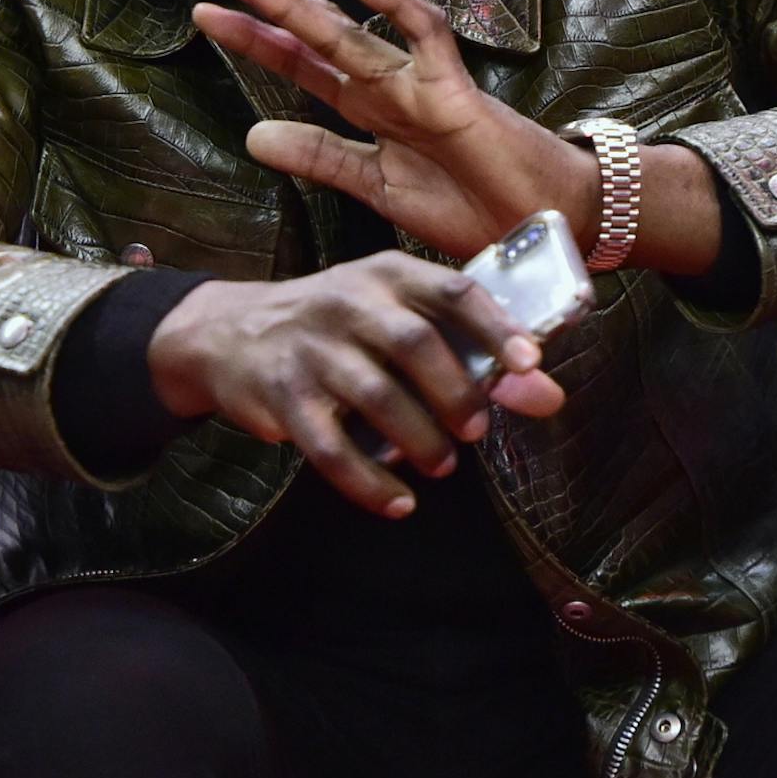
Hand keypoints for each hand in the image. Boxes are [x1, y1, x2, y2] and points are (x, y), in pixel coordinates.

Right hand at [147, 257, 566, 518]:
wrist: (230, 332)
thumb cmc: (334, 326)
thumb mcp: (394, 318)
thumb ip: (470, 352)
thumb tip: (546, 394)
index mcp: (385, 275)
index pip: (450, 289)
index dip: (495, 326)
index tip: (529, 364)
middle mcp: (347, 302)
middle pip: (413, 342)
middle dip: (455, 392)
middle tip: (476, 432)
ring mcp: (310, 348)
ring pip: (374, 395)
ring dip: (418, 438)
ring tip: (442, 465)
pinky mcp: (282, 395)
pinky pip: (329, 446)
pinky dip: (368, 482)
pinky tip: (398, 502)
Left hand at [194, 0, 600, 260]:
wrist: (544, 225)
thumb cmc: (472, 205)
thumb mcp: (377, 188)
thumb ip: (321, 160)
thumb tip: (253, 136)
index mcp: (367, 110)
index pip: (301, 64)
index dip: (254, 40)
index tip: (205, 12)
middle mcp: (386, 87)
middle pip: (315, 35)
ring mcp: (419, 84)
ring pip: (350, 34)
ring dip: (298, 3)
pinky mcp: (457, 92)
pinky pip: (427, 39)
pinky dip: (396, 7)